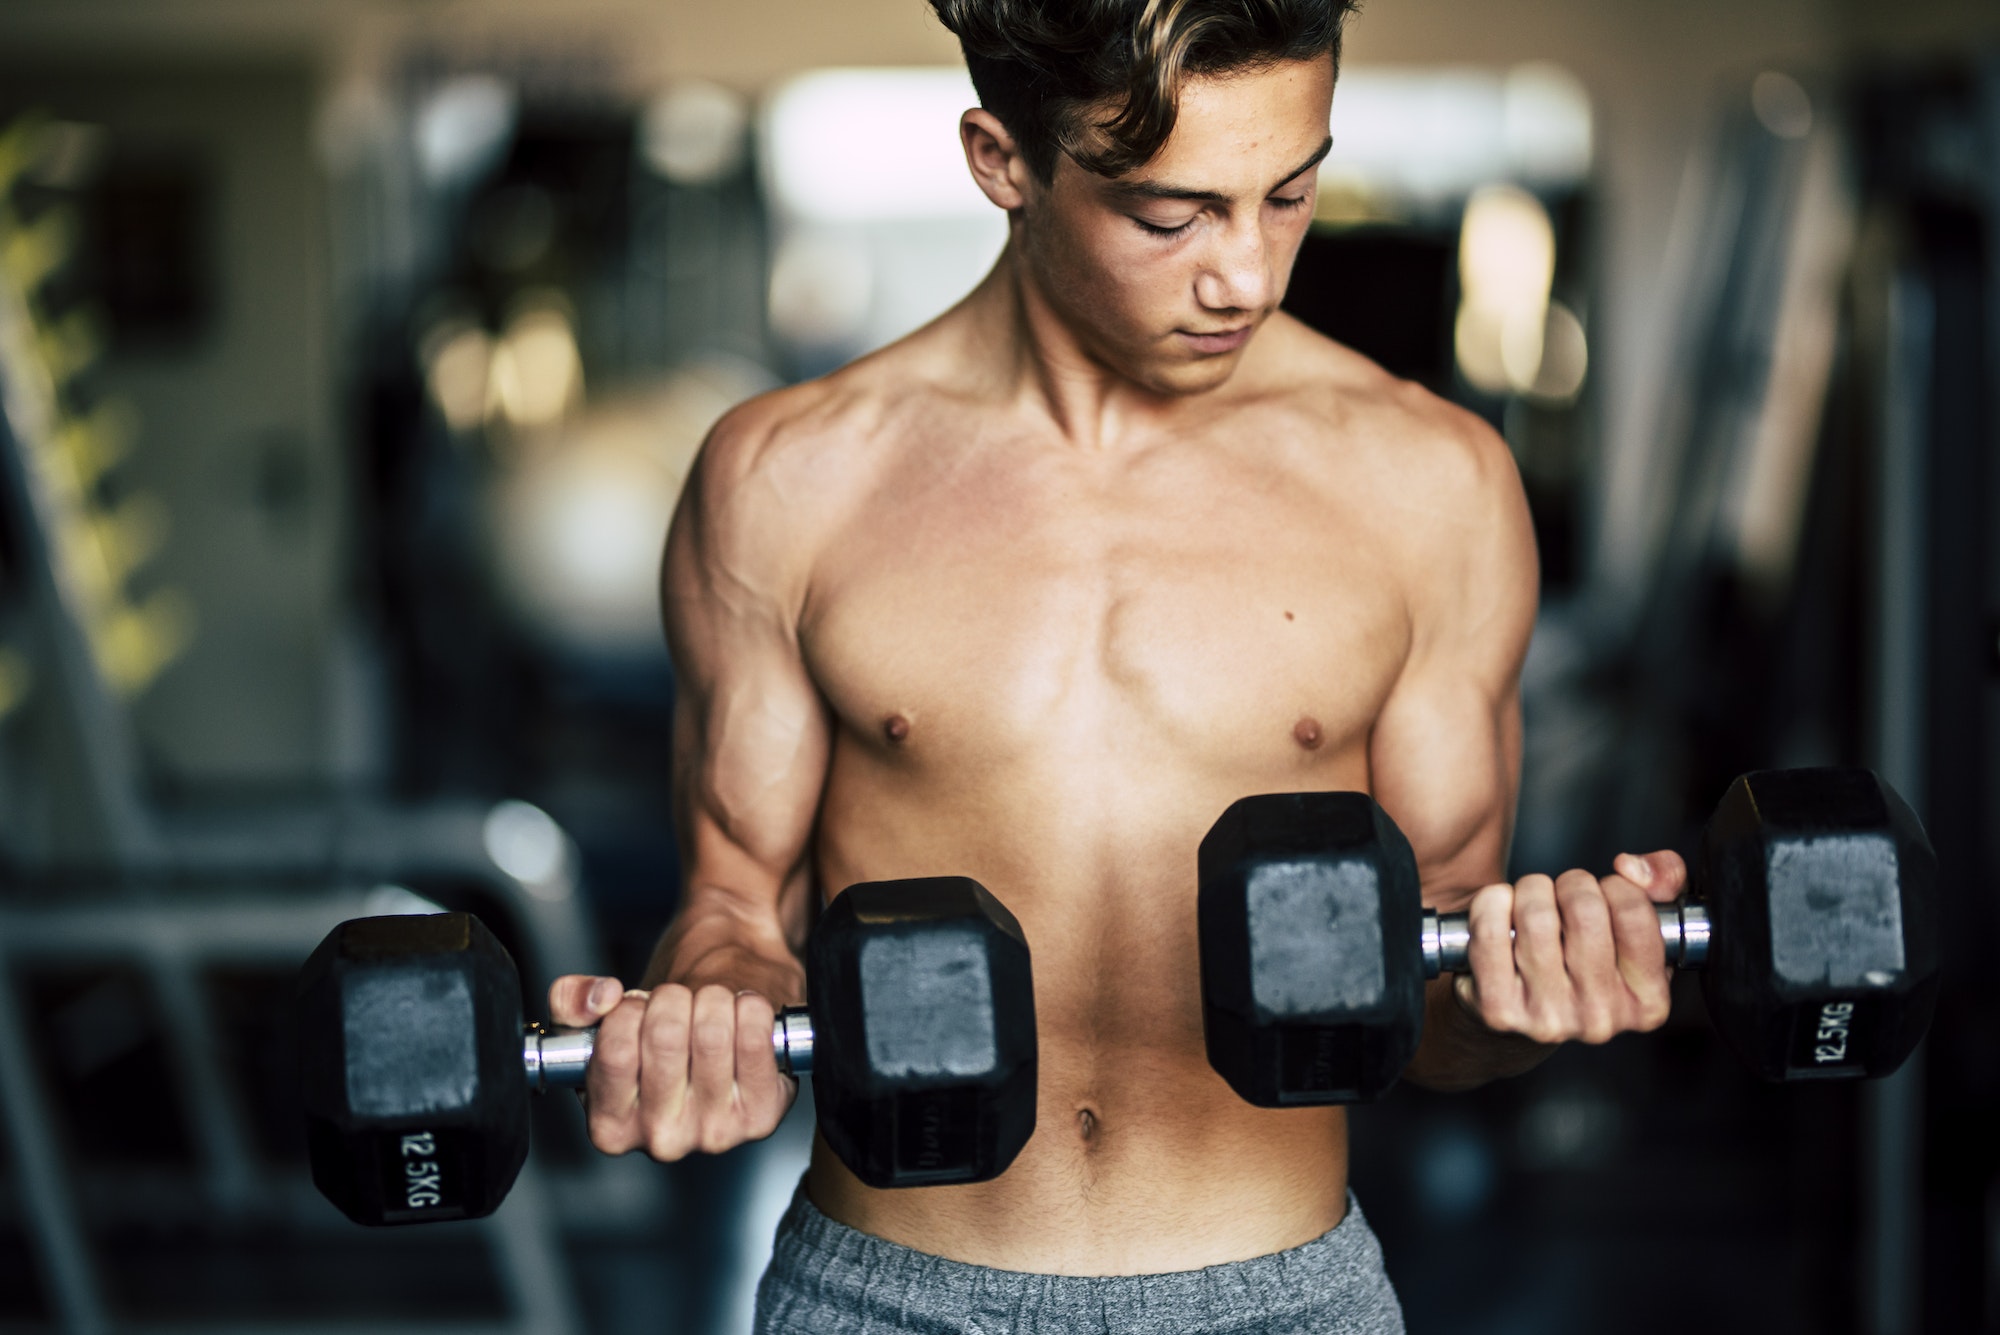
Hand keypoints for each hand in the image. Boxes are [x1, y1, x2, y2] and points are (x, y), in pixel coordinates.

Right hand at [546, 975, 797, 1160]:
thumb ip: (570, 1002)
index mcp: (610, 1126)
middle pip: (666, 1035)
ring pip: (712, 1031)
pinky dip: (752, 1008)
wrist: (713, 1042)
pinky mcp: (761, 1116)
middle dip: (672, 998)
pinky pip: (756, 1038)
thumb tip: (602, 997)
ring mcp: (714, 1133)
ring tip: (709, 1008)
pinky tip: (743, 1015)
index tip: (638, 1009)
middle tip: (677, 1004)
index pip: (615, 1050)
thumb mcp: (593, 1022)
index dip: (629, 1009)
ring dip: (712, 999)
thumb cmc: (650, 1037)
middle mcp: (661, 1140)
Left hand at [1455, 850, 1685, 1044]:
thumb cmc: (1588, 963)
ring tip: (1534, 906)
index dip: (1615, 887)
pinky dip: (1491, 903)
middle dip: (1570, 885)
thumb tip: (1632, 868)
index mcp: (1647, 1003)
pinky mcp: (1499, 1008)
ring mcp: (1548, 1016)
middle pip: (1583, 908)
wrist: (1524, 1015)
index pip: (1634, 912)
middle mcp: (1601, 1018)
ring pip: (1535, 913)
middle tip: (1564, 898)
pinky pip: (1490, 929)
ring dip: (1531, 891)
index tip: (1605, 896)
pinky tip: (1501, 913)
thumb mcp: (1642, 927)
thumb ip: (1664, 881)